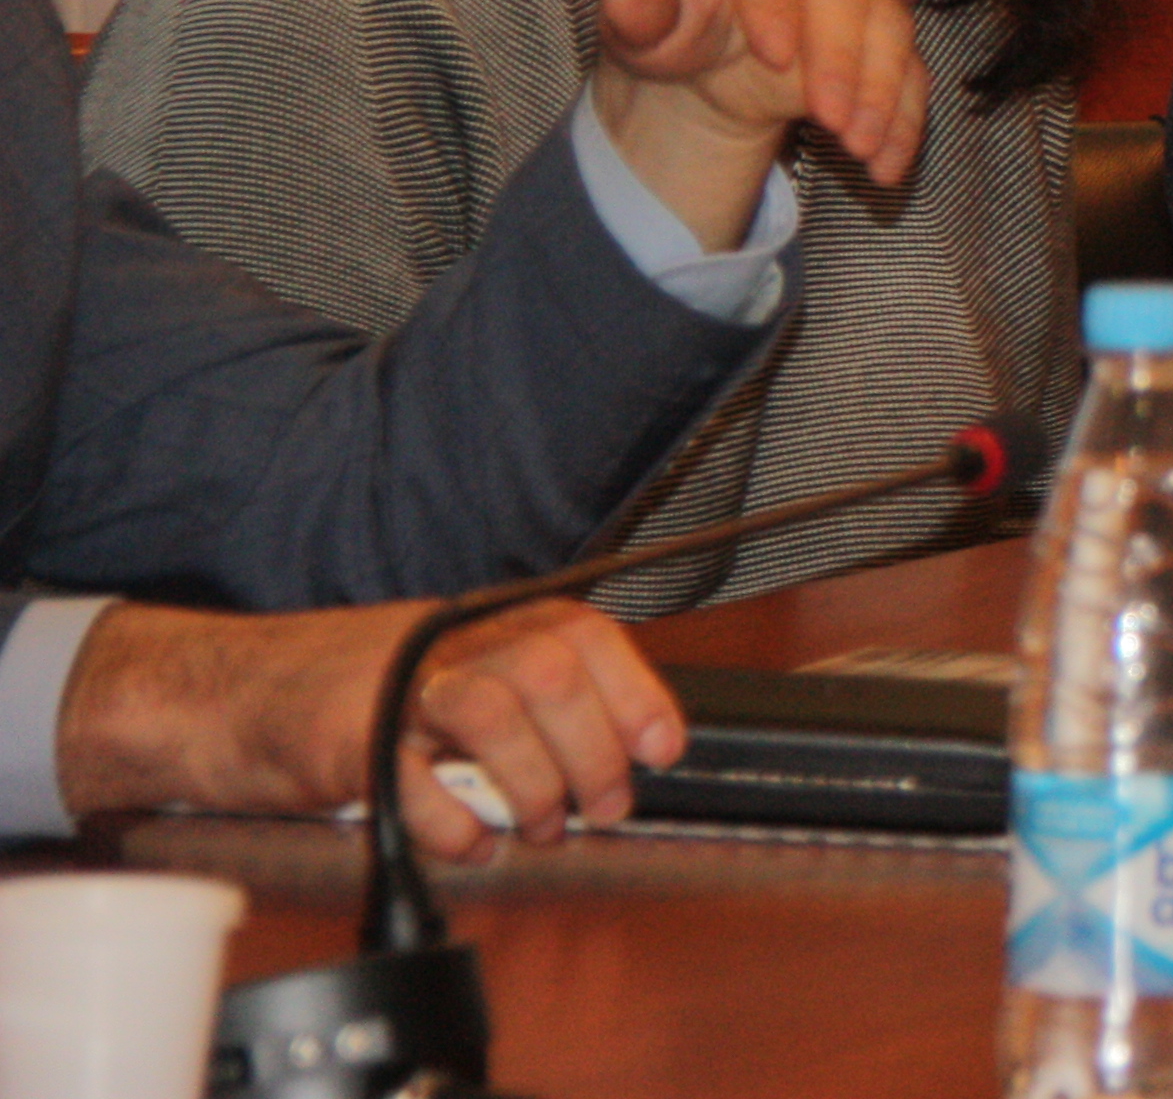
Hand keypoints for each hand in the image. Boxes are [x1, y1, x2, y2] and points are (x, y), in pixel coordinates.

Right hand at [55, 598, 687, 858]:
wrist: (218, 694)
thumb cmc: (340, 692)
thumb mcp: (444, 672)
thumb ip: (518, 694)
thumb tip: (612, 744)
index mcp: (475, 624)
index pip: (583, 634)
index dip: (636, 690)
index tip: (661, 748)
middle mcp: (440, 643)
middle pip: (550, 672)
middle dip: (594, 751)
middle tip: (603, 806)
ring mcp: (389, 684)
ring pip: (494, 710)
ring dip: (535, 783)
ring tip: (540, 825)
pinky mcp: (339, 738)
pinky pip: (412, 778)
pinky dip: (453, 821)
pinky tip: (467, 841)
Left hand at [591, 0, 929, 241]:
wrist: (712, 51)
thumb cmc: (672, 24)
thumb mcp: (639, 24)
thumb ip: (635, 13)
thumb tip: (630, 1)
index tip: (773, 56)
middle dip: (842, 53)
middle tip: (831, 117)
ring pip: (888, 20)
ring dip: (883, 89)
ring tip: (861, 148)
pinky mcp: (884, 22)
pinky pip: (909, 65)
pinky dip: (904, 117)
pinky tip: (887, 164)